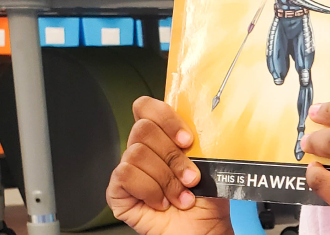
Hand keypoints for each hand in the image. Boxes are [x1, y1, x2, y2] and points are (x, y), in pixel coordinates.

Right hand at [107, 97, 232, 234]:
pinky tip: (161, 202)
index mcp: (163, 137)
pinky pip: (125, 175)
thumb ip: (203, 137)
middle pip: (143, 129)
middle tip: (191, 177)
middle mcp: (143, 150)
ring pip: (136, 153)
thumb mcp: (212, 162)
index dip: (166, 118)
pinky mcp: (117, 191)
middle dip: (173, 156)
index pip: (147, 107)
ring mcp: (128, 169)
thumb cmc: (207, 199)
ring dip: (166, 179)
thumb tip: (208, 118)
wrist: (202, 229)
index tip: (187, 139)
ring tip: (181, 196)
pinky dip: (150, 190)